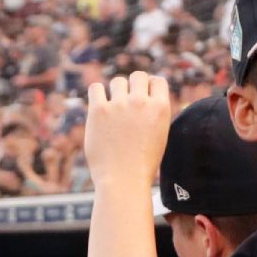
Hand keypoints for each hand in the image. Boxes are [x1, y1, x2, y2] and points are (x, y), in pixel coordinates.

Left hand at [85, 72, 171, 190]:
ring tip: (114, 109)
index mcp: (161, 108)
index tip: (144, 96)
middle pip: (138, 76)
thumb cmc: (142, 164)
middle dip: (134, 86)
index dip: (150, 87)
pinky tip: (99, 106)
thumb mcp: (159, 136)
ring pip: (117, 81)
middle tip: (128, 102)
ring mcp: (119, 105)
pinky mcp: (98, 111)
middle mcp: (141, 102)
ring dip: (116, 91)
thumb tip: (146, 95)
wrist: (123, 180)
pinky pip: (96, 88)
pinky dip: (97, 95)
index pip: (158, 81)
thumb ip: (154, 114)